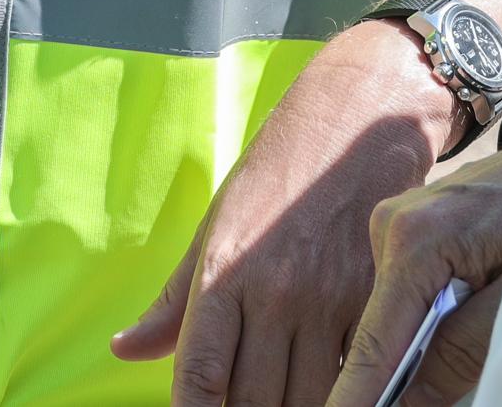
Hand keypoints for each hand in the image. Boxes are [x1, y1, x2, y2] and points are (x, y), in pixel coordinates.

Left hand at [113, 20, 456, 406]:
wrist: (355, 122)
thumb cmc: (277, 172)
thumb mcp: (215, 225)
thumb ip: (174, 299)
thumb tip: (124, 348)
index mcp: (224, 272)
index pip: (200, 373)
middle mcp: (275, 291)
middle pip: (257, 399)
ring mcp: (329, 299)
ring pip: (309, 397)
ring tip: (284, 402)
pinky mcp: (377, 299)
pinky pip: (358, 373)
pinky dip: (344, 391)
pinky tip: (333, 389)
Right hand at [321, 126, 501, 406]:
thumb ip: (461, 352)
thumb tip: (407, 405)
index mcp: (414, 240)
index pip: (373, 342)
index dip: (354, 397)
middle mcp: (388, 226)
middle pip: (377, 332)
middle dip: (393, 374)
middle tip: (448, 370)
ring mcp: (391, 224)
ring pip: (389, 316)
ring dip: (414, 345)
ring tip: (475, 322)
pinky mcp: (401, 229)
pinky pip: (402, 294)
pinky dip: (422, 320)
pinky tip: (463, 311)